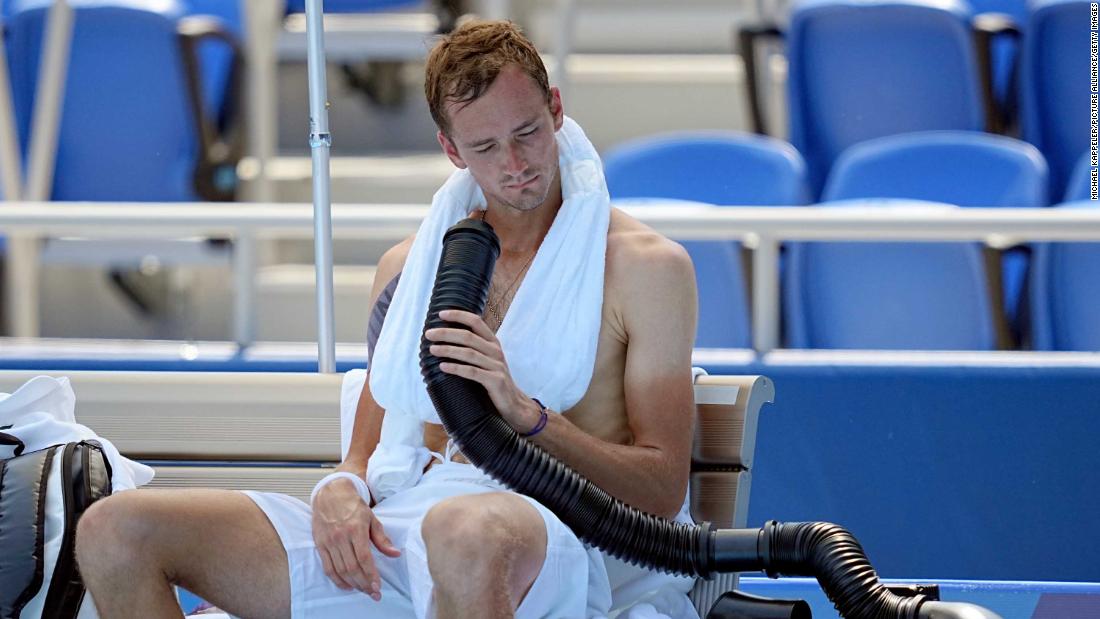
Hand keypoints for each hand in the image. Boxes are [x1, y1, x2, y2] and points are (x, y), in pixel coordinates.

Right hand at [311, 476, 399, 599]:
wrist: (331, 494)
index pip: (364, 558)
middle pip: (352, 567)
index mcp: (356, 529)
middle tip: (373, 593)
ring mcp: (329, 541)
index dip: (371, 575)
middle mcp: (341, 536)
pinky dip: (337, 580)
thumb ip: (382, 538)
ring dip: (352, 584)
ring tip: (363, 590)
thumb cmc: (353, 505)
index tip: (378, 586)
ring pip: (340, 570)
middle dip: (364, 583)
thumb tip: (395, 553)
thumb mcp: (372, 518)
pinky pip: (327, 567)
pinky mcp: (320, 544)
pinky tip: (347, 585)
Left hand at [425, 309, 540, 429]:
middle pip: (468, 336)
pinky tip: (443, 366)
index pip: (476, 321)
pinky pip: (472, 372)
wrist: (512, 403)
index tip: (440, 314)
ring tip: (432, 349)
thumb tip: (444, 338)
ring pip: (468, 353)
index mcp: (493, 342)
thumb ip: (472, 348)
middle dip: (446, 333)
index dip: (458, 315)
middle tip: (428, 334)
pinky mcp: (495, 381)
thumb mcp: (486, 360)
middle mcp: (495, 351)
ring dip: (448, 350)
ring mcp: (496, 366)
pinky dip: (456, 368)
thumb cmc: (493, 380)